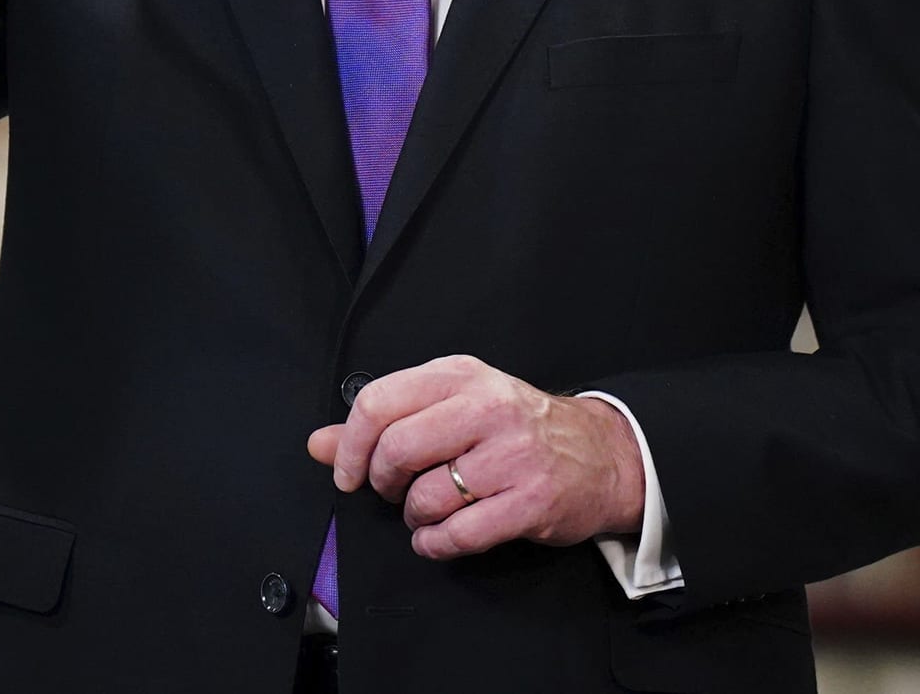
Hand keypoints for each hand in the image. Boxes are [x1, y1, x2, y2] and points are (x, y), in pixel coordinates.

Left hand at [306, 354, 645, 560]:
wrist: (600, 454)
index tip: (348, 472)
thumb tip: (318, 443)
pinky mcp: (531, 501)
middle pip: (397, 450)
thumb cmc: (516, 430)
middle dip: (383, 484)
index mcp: (461, 376)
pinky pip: (459, 534)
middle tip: (394, 491)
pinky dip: (436, 544)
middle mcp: (487, 407)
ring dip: (414, 518)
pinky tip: (440, 537)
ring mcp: (513, 455)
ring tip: (428, 513)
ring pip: (426, 497)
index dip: (349, 446)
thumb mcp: (452, 406)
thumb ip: (385, 423)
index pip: (379, 402)